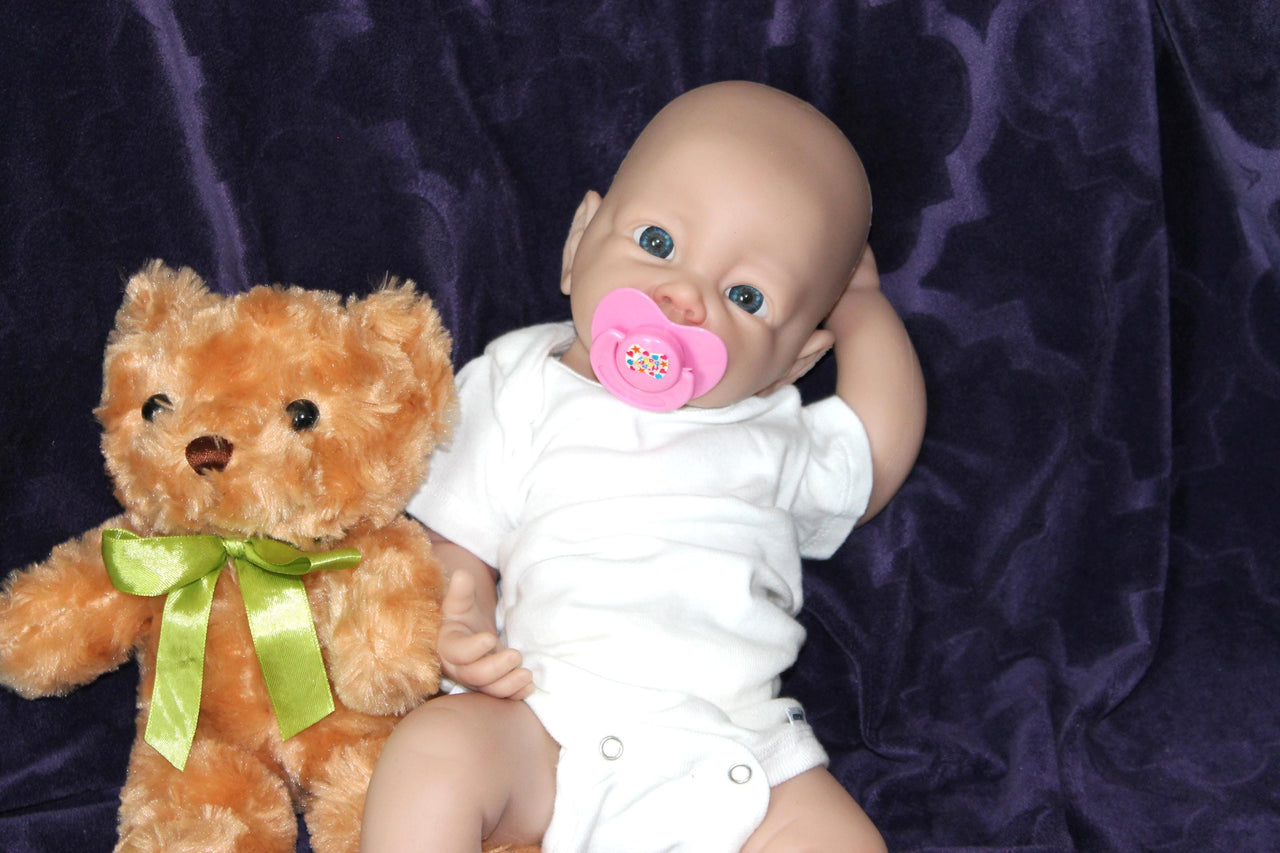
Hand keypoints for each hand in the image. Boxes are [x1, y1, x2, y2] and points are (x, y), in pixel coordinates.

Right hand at [438, 570, 533, 699]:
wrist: (468, 631)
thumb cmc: (462, 614)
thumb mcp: (460, 601)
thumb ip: (461, 591)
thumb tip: (462, 575)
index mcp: (448, 645)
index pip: (457, 652)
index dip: (473, 649)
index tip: (490, 638)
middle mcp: (458, 667)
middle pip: (474, 676)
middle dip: (496, 669)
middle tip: (516, 655)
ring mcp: (475, 678)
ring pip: (488, 690)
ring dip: (508, 685)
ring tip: (527, 675)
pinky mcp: (489, 685)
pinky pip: (500, 695)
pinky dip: (515, 694)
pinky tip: (529, 687)